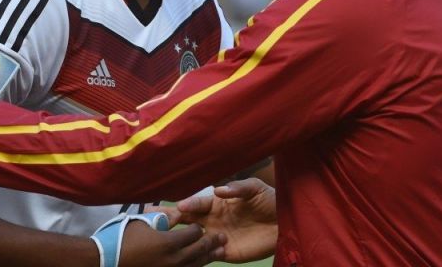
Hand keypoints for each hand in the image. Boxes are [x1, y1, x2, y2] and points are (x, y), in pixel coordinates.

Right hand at [119, 221, 224, 266]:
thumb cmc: (123, 238)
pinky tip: (199, 265)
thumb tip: (179, 215)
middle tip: (222, 237)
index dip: (198, 227)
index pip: (194, 233)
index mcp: (169, 243)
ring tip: (219, 252)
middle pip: (199, 250)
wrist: (106, 260)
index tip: (200, 224)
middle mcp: (174, 260)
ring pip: (196, 265)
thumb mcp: (144, 223)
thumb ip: (164, 219)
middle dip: (211, 242)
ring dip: (209, 257)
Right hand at [151, 178, 276, 262]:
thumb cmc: (268, 200)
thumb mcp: (255, 188)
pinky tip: (194, 254)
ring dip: (183, 240)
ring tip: (172, 242)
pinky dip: (199, 255)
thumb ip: (238, 187)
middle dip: (172, 220)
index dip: (188, 205)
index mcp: (216, 203)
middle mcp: (212, 219)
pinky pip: (207, 255)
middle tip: (157, 222)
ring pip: (193, 239)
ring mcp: (216, 236)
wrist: (284, 224)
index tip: (178, 207)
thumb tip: (218, 190)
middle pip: (187, 220)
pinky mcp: (224, 252)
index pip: (197, 204)